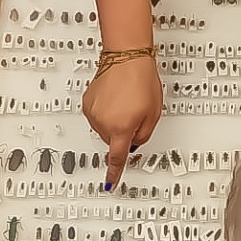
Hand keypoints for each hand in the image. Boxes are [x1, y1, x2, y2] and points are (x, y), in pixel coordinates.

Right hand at [83, 54, 162, 188]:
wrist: (126, 57)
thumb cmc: (141, 80)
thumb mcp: (153, 113)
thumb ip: (143, 135)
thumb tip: (133, 144)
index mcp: (121, 128)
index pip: (116, 158)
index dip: (114, 173)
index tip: (110, 183)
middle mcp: (104, 123)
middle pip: (113, 141)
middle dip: (124, 133)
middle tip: (135, 113)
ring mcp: (93, 113)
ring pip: (105, 129)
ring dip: (114, 122)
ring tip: (125, 102)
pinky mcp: (87, 103)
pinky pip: (98, 117)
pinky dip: (106, 112)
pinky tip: (115, 98)